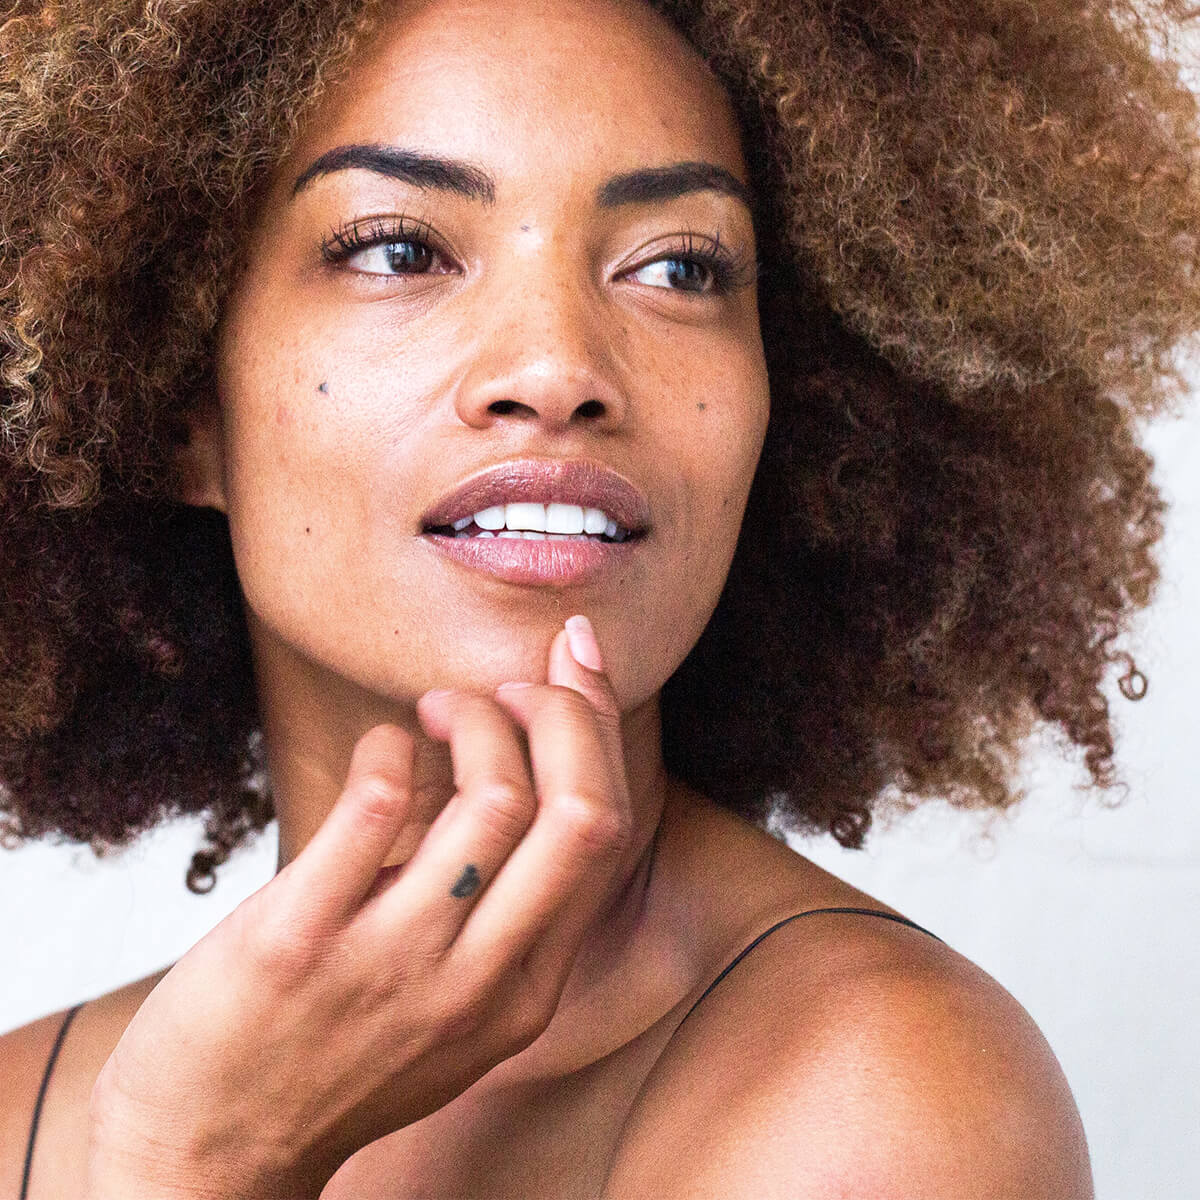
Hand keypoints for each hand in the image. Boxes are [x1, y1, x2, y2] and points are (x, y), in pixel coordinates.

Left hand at [84, 616, 633, 1198]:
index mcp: (527, 989)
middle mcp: (480, 980)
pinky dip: (391, 744)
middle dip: (566, 713)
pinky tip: (380, 748)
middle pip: (582, 814)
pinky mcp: (300, 939)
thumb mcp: (456, 1008)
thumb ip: (502, 914)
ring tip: (434, 711)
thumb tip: (524, 765)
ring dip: (474, 717)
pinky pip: (379, 802)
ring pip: (495, 799)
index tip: (574, 667)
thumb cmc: (336, 1054)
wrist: (210, 1155)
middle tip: (510, 687)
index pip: (607, 833)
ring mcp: (394, 963)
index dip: (599, 730)